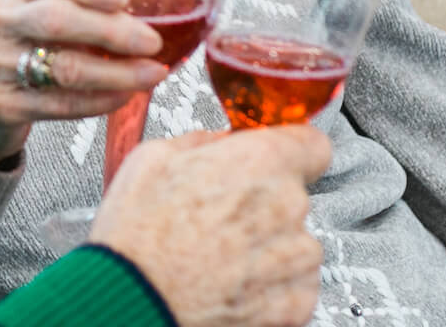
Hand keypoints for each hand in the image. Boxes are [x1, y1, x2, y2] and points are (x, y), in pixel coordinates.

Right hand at [0, 0, 167, 166]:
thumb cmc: (30, 42)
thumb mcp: (46, 7)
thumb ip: (86, 3)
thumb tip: (153, 9)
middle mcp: (0, 19)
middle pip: (57, 20)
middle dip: (111, 31)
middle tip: (151, 42)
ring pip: (62, 67)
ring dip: (115, 72)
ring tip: (151, 73)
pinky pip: (58, 104)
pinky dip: (98, 101)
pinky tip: (124, 96)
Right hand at [90, 125, 330, 326]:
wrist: (134, 301)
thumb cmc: (137, 237)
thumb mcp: (154, 158)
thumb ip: (204, 143)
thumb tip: (218, 144)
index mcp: (258, 161)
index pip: (312, 144)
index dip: (291, 150)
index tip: (277, 158)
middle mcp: (286, 205)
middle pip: (294, 193)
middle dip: (263, 201)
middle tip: (219, 214)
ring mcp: (295, 257)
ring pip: (296, 240)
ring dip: (269, 244)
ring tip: (220, 254)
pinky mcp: (294, 302)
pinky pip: (295, 283)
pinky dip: (270, 283)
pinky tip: (231, 280)